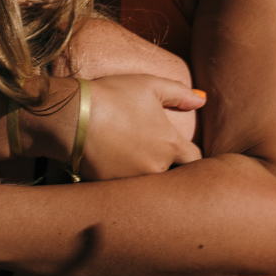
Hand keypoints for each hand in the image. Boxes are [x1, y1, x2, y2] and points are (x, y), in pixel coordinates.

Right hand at [74, 74, 204, 179]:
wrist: (73, 117)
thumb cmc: (114, 97)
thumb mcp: (151, 85)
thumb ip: (180, 93)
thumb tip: (202, 101)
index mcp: (170, 144)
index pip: (195, 160)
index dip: (191, 155)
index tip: (183, 151)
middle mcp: (156, 168)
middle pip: (173, 175)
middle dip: (168, 166)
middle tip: (153, 153)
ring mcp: (133, 181)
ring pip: (149, 183)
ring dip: (145, 174)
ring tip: (131, 157)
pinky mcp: (111, 189)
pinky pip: (124, 189)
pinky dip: (122, 181)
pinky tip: (112, 165)